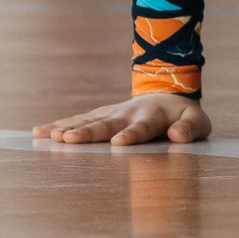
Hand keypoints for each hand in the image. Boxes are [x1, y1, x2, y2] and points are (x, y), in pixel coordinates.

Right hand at [34, 94, 211, 146]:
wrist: (170, 94)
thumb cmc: (185, 117)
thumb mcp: (198, 122)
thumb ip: (190, 129)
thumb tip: (179, 137)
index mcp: (153, 117)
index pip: (141, 128)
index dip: (131, 135)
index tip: (117, 143)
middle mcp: (127, 113)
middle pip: (106, 124)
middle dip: (88, 132)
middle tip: (69, 139)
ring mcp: (112, 113)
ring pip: (88, 120)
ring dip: (70, 128)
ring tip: (51, 136)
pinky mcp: (101, 115)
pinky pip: (79, 120)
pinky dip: (60, 124)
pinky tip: (40, 131)